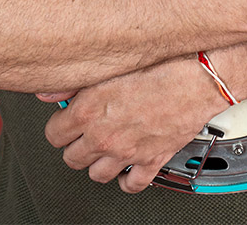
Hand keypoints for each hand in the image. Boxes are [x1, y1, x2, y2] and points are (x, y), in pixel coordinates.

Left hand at [41, 56, 224, 192]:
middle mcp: (104, 136)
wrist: (199, 75)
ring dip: (98, 162)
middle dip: (75, 145)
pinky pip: (131, 185)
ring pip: (97, 174)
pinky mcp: (151, 161)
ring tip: (104, 147)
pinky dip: (127, 178)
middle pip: (72, 158)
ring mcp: (127, 152)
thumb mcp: (111, 63)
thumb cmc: (161, 61)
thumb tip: (47, 92)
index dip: (59, 125)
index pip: (54, 134)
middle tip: (84, 132)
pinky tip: (128, 164)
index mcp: (89, 111)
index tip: (66, 119)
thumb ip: (74, 81)